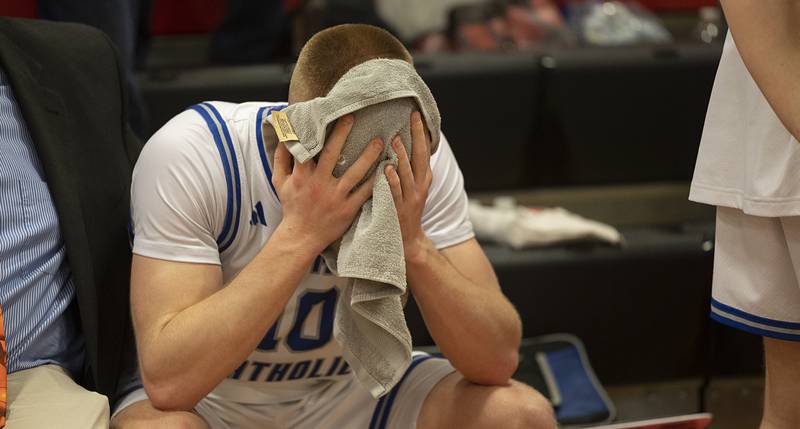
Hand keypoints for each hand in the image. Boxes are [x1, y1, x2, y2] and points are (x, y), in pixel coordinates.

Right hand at [272, 115, 383, 253]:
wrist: (301, 237)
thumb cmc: (292, 208)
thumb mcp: (279, 183)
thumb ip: (280, 159)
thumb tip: (282, 137)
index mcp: (302, 175)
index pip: (310, 147)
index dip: (318, 129)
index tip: (327, 114)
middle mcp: (319, 184)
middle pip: (332, 154)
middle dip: (343, 134)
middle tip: (355, 116)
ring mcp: (335, 197)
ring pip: (355, 172)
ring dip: (368, 156)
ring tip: (380, 142)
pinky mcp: (348, 209)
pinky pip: (365, 193)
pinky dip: (376, 181)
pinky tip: (387, 169)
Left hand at [386, 111, 433, 263]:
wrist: (408, 240)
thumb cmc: (405, 208)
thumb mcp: (412, 186)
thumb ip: (408, 167)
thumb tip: (399, 142)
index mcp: (424, 178)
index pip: (424, 150)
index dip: (421, 132)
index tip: (417, 114)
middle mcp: (420, 186)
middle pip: (420, 157)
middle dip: (417, 136)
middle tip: (412, 117)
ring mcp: (410, 198)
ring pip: (407, 173)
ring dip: (402, 156)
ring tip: (395, 139)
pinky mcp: (398, 209)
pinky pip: (394, 192)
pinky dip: (391, 180)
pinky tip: (385, 168)